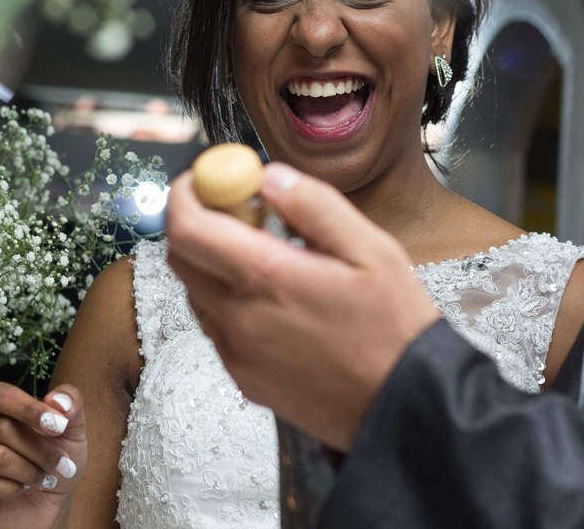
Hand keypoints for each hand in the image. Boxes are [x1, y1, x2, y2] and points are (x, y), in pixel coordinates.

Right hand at [0, 383, 85, 528]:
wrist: (43, 500)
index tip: (59, 426)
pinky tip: (20, 489)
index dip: (30, 410)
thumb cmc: (51, 453)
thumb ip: (70, 403)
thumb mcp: (70, 428)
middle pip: (0, 428)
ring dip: (28, 470)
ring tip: (43, 478)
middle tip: (61, 464)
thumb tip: (58, 400)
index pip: (0, 395)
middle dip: (39, 449)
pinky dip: (11, 488)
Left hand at [165, 163, 438, 450]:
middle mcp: (240, 317)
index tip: (208, 177)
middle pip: (181, 257)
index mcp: (268, 278)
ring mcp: (237, 353)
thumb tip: (270, 177)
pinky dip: (230, 300)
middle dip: (198, 222)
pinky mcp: (243, 378)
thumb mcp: (372, 250)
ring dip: (214, 263)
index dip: (187, 193)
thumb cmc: (394, 327)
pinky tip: (276, 301)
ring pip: (197, 292)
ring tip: (269, 257)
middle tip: (239, 209)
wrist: (402, 406)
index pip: (188, 227)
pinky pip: (218, 327)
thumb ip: (315, 206)